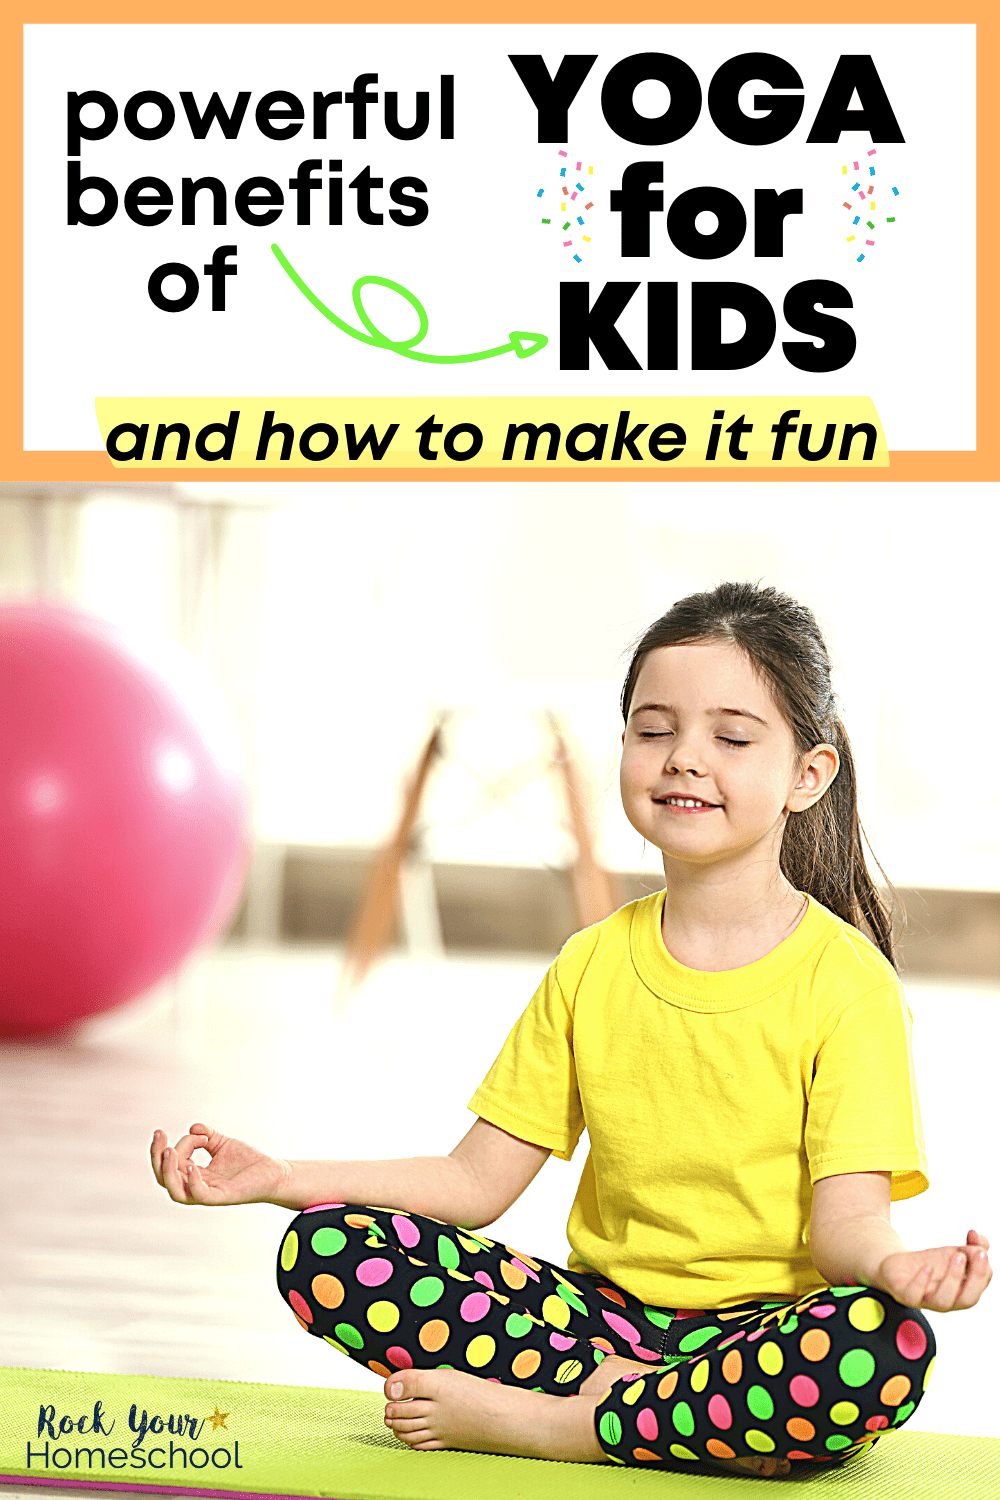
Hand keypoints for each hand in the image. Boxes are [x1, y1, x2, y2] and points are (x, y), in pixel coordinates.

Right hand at [150, 1123, 290, 1206]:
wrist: (274, 1173)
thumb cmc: (248, 1162)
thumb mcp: (222, 1143)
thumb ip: (206, 1136)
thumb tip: (193, 1127)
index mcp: (195, 1175)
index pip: (173, 1163)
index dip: (180, 1144)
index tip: (198, 1132)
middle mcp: (197, 1186)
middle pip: (164, 1179)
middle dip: (157, 1157)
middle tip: (159, 1135)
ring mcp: (208, 1193)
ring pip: (176, 1192)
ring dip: (167, 1171)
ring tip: (168, 1151)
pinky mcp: (222, 1197)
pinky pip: (200, 1195)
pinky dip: (192, 1182)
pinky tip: (191, 1166)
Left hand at [876, 1229, 992, 1310]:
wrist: (899, 1267)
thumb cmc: (932, 1264)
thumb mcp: (954, 1252)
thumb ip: (973, 1245)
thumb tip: (976, 1235)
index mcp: (961, 1292)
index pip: (978, 1288)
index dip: (982, 1271)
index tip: (981, 1251)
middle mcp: (947, 1300)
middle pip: (967, 1299)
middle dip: (974, 1278)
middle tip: (969, 1254)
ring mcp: (926, 1300)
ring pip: (943, 1301)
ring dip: (952, 1278)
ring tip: (956, 1255)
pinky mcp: (905, 1295)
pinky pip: (913, 1296)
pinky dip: (921, 1282)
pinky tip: (927, 1267)